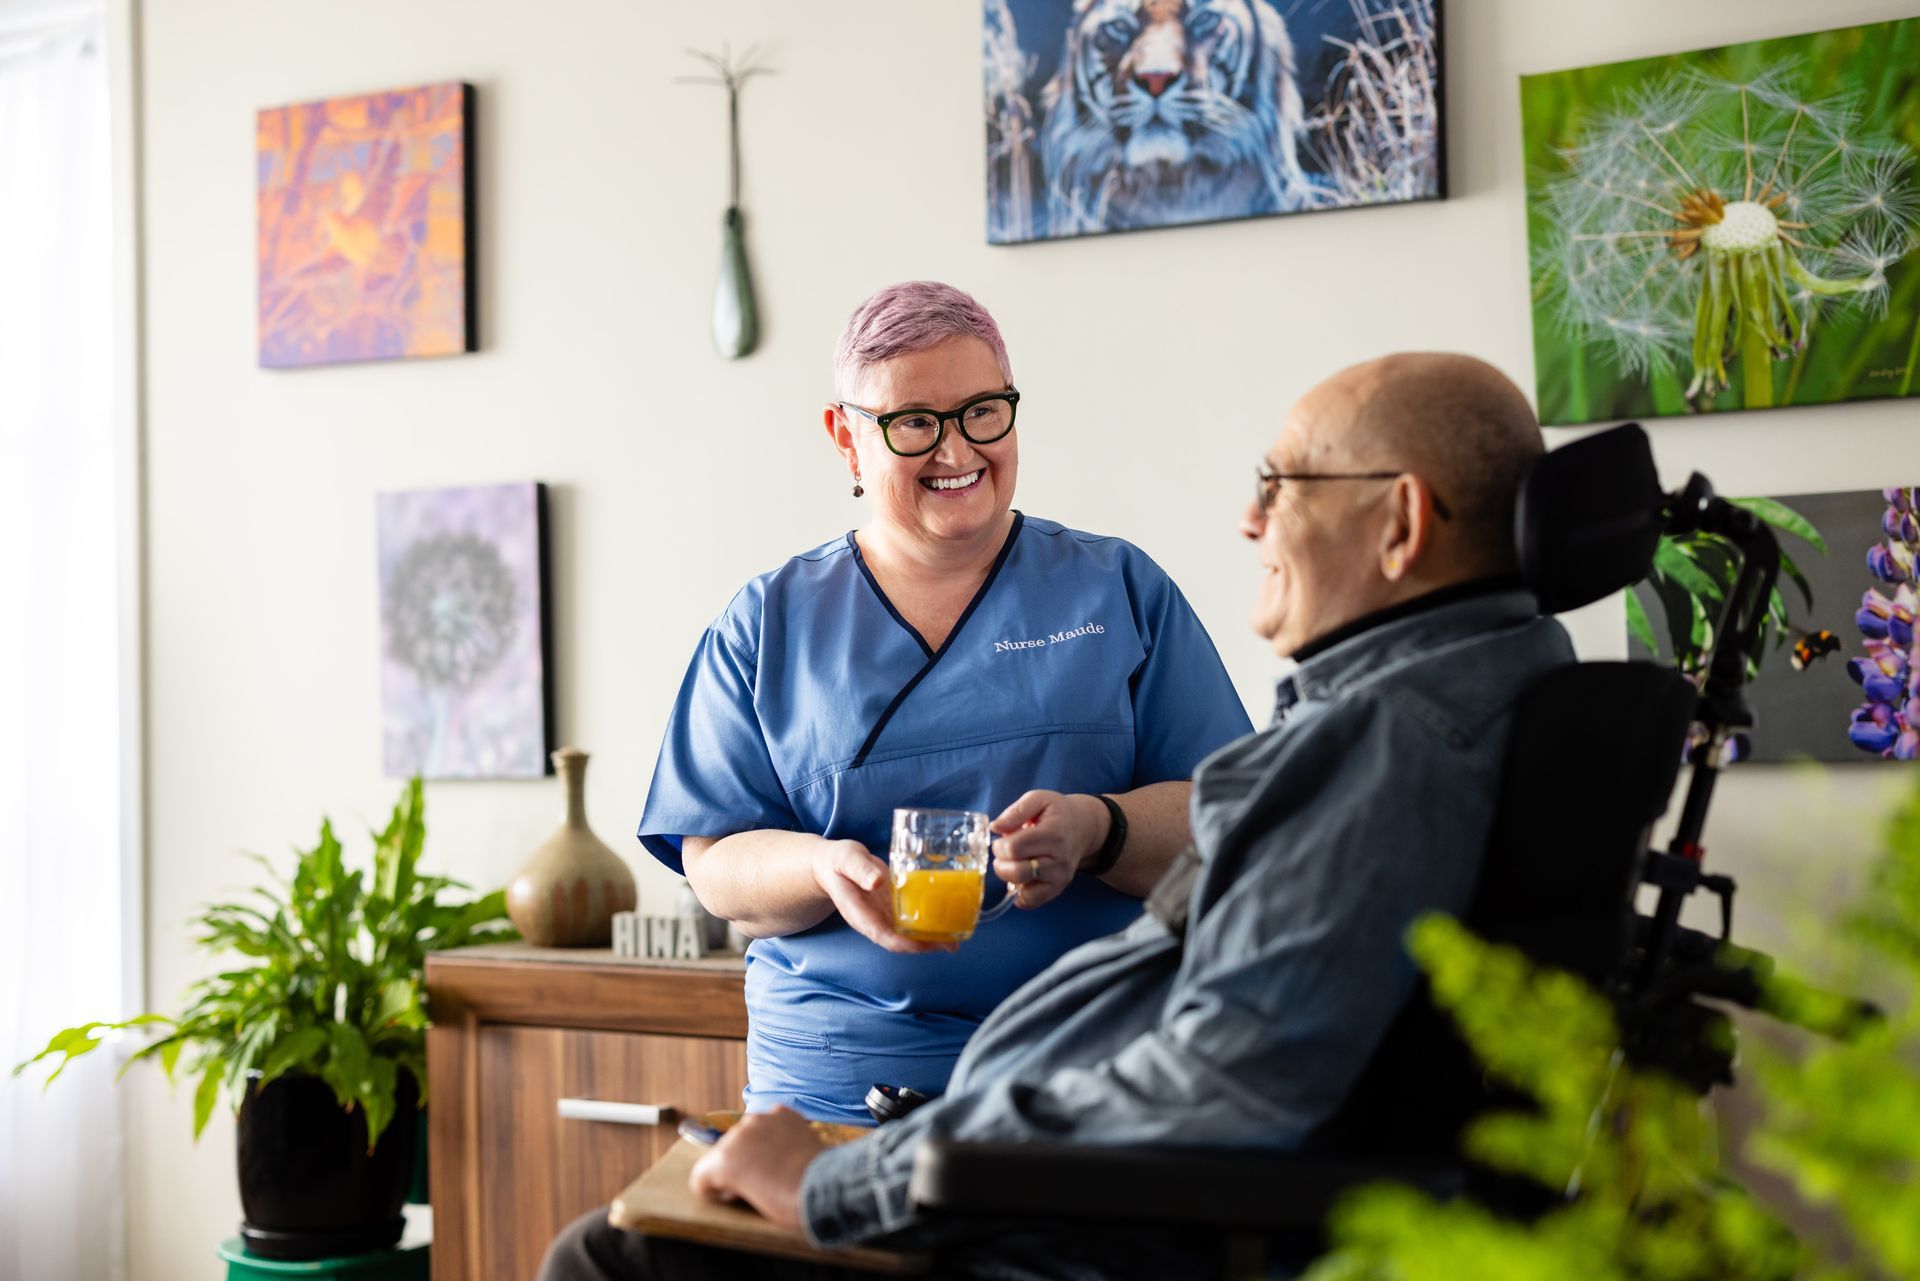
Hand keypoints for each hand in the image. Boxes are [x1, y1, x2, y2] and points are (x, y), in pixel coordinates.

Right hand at [688, 1107, 822, 1229]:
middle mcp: (737, 1134)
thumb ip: (734, 1184)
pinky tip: (786, 1147)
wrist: (824, 1187)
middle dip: (734, 1165)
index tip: (728, 1195)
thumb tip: (736, 1180)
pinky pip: (770, 1120)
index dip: (711, 1189)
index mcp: (723, 1161)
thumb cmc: (786, 1202)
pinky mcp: (783, 1112)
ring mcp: (761, 1119)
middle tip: (754, 1182)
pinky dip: (774, 1131)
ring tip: (774, 1164)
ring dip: (753, 1145)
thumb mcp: (749, 1201)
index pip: (701, 1175)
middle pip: (724, 1151)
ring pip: (747, 1132)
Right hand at [810, 839, 952, 953]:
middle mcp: (873, 920)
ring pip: (907, 934)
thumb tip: (877, 882)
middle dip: (925, 945)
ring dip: (930, 938)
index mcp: (859, 914)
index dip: (905, 943)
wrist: (833, 865)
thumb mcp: (846, 859)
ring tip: (955, 938)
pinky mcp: (891, 908)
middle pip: (900, 941)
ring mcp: (883, 916)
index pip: (883, 936)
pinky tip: (945, 920)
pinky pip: (910, 921)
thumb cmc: (838, 861)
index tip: (926, 943)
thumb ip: (860, 870)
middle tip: (952, 943)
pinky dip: (927, 923)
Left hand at [990, 790, 1108, 910]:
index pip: (1014, 848)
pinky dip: (1020, 894)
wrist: (1084, 827)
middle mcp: (1059, 858)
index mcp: (1052, 833)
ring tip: (1012, 863)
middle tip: (1004, 854)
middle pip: (1017, 871)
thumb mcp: (1038, 799)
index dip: (999, 846)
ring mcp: (1060, 876)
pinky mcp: (1058, 887)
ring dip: (1009, 877)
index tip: (1001, 840)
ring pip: (1023, 889)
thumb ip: (1015, 811)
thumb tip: (995, 828)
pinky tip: (1020, 878)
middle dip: (1001, 863)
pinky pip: (1032, 901)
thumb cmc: (1057, 812)